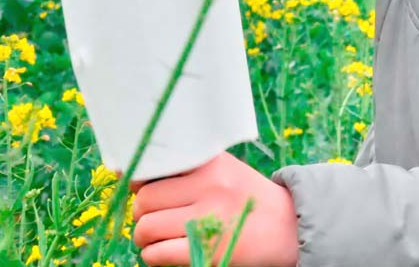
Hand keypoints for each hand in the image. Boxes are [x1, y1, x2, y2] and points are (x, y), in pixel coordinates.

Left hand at [121, 152, 298, 266]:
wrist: (289, 228)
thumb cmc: (249, 199)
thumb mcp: (225, 171)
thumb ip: (188, 171)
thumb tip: (130, 177)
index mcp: (211, 163)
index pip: (154, 168)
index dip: (141, 183)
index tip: (145, 191)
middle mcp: (209, 186)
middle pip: (145, 201)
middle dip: (142, 214)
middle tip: (155, 219)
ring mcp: (208, 219)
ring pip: (146, 228)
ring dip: (146, 238)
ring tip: (160, 238)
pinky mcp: (206, 250)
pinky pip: (157, 254)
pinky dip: (154, 256)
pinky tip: (167, 252)